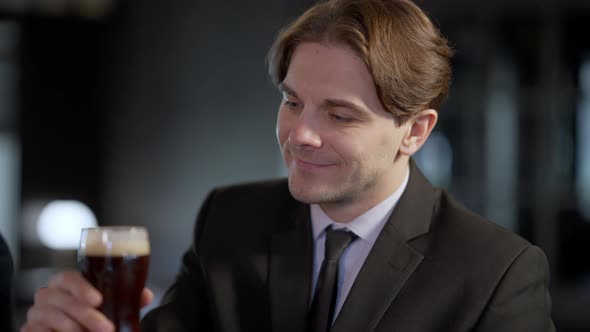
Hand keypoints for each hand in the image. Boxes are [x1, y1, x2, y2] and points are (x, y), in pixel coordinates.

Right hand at [20, 270, 153, 331]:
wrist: (76, 328)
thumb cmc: (90, 314)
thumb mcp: (109, 305)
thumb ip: (125, 298)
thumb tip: (145, 296)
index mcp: (66, 283)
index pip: (69, 278)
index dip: (82, 288)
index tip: (98, 300)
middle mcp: (49, 295)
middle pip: (62, 300)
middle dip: (86, 316)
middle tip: (106, 328)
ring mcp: (37, 312)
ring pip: (51, 317)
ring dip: (74, 328)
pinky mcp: (29, 329)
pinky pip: (37, 330)